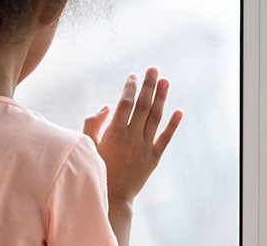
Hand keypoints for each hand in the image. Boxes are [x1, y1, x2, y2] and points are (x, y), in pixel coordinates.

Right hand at [83, 67, 182, 204]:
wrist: (111, 197)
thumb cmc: (95, 169)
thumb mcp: (87, 145)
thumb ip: (93, 124)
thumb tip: (105, 106)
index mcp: (114, 133)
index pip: (124, 104)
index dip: (130, 88)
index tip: (133, 76)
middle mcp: (131, 137)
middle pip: (142, 106)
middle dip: (148, 85)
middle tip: (153, 68)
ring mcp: (144, 148)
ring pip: (155, 118)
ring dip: (161, 98)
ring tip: (165, 80)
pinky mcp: (153, 158)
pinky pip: (165, 138)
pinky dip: (173, 125)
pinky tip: (179, 111)